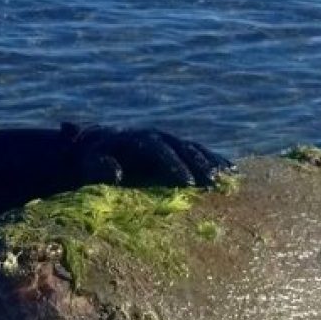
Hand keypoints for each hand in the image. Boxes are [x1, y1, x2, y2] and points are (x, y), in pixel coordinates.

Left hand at [63, 122, 233, 187]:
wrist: (91, 149)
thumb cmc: (89, 163)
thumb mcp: (89, 164)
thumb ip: (99, 166)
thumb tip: (115, 172)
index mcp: (134, 138)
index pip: (157, 148)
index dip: (173, 164)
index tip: (187, 183)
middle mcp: (154, 136)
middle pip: (180, 147)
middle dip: (198, 164)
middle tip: (214, 183)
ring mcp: (165, 141)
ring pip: (192, 148)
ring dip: (211, 162)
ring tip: (228, 179)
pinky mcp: (173, 150)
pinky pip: (197, 153)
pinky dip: (214, 160)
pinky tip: (231, 173)